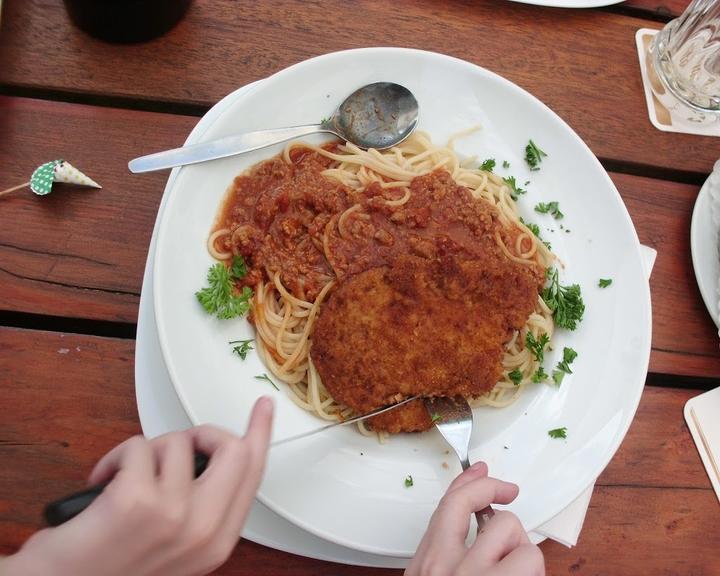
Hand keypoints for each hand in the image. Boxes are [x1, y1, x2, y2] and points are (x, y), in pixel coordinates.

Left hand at [2, 396, 273, 575]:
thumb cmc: (108, 568)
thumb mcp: (175, 546)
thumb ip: (203, 506)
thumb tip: (210, 457)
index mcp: (217, 542)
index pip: (252, 474)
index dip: (260, 434)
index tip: (264, 408)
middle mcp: (203, 530)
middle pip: (232, 449)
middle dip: (203, 434)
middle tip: (179, 443)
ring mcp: (172, 514)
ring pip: (178, 442)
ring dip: (147, 450)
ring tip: (125, 478)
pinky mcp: (136, 500)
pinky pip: (138, 445)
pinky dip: (115, 456)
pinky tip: (101, 482)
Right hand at [405, 462, 543, 575]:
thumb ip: (447, 560)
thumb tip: (476, 541)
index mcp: (425, 565)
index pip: (446, 507)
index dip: (466, 482)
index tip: (480, 471)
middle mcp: (443, 566)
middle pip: (469, 503)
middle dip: (494, 499)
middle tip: (511, 497)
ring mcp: (472, 574)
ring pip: (508, 526)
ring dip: (520, 549)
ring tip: (517, 572)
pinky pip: (530, 556)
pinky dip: (534, 568)